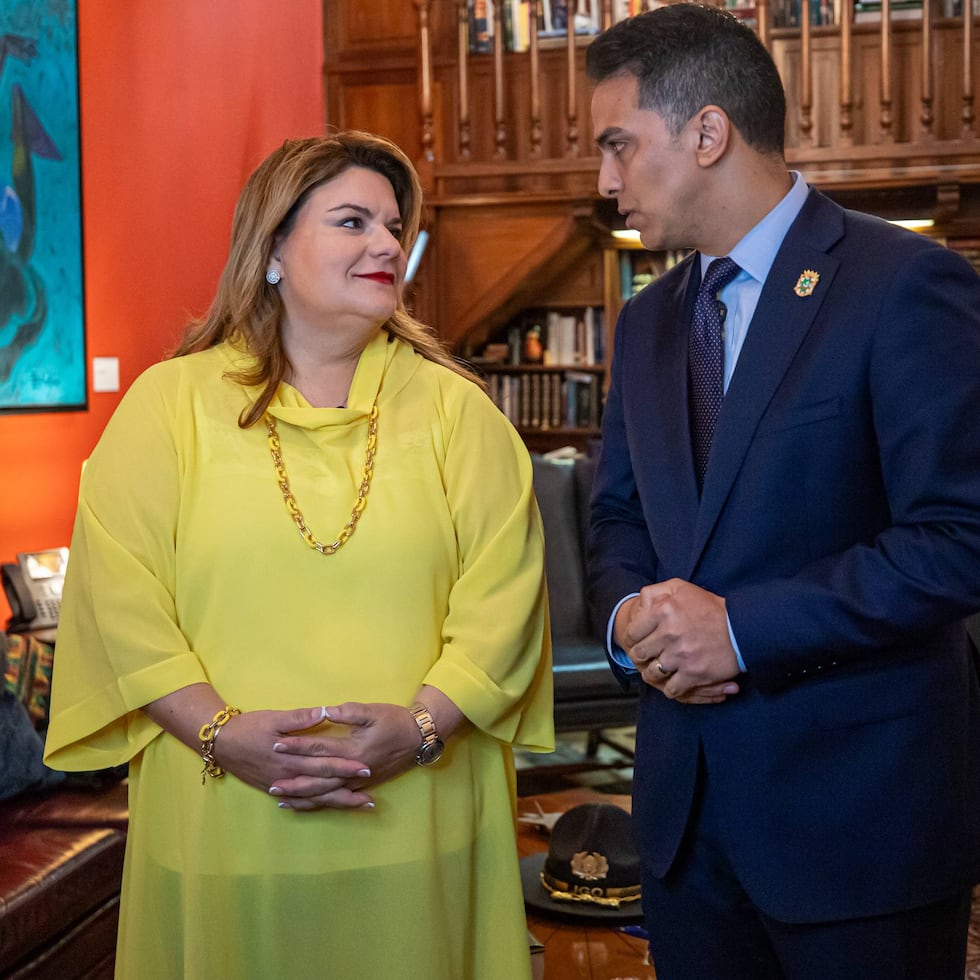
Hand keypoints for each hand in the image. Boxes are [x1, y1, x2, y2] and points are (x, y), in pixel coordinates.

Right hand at [215, 706, 376, 810]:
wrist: (222, 743)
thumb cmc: (250, 727)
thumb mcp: (275, 718)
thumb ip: (300, 718)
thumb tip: (325, 712)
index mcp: (292, 757)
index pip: (325, 763)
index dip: (346, 767)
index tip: (366, 768)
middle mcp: (289, 776)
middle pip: (323, 784)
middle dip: (347, 789)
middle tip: (371, 793)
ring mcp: (281, 785)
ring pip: (313, 797)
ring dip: (337, 801)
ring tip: (359, 805)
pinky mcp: (274, 789)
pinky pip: (298, 801)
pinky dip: (314, 806)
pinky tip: (327, 807)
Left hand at [270, 701, 422, 800]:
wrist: (418, 738)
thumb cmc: (395, 721)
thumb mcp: (373, 711)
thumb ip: (348, 712)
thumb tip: (324, 711)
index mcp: (353, 749)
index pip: (319, 749)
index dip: (297, 746)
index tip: (276, 744)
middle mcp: (352, 770)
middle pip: (317, 777)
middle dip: (293, 779)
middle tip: (269, 781)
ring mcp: (357, 781)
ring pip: (325, 793)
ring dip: (302, 796)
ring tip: (280, 798)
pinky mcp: (361, 786)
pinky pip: (335, 799)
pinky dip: (318, 803)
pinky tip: (304, 804)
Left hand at [615, 579, 740, 703]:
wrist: (742, 628)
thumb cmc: (710, 607)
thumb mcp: (680, 588)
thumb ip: (654, 592)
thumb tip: (638, 604)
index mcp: (662, 610)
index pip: (632, 632)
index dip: (633, 639)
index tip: (638, 642)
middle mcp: (669, 633)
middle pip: (639, 654)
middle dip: (642, 656)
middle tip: (648, 656)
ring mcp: (680, 655)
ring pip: (651, 673)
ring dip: (654, 673)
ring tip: (659, 670)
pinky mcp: (693, 674)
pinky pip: (671, 689)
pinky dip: (671, 688)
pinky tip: (674, 682)